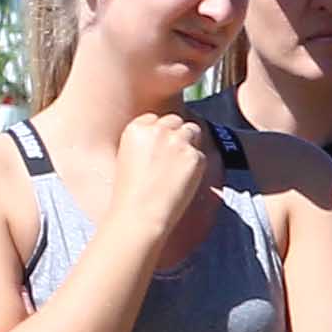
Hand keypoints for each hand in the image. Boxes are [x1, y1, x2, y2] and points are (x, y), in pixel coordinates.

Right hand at [105, 112, 221, 249]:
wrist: (140, 213)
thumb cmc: (130, 192)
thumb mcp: (129, 156)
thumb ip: (146, 142)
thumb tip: (163, 140)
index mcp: (137, 128)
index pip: (156, 118)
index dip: (161, 132)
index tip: (161, 146)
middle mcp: (158, 130)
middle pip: (176, 120)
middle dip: (178, 134)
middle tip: (175, 156)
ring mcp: (179, 141)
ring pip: (193, 131)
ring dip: (191, 144)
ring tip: (181, 167)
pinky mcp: (195, 156)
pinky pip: (202, 154)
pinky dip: (198, 165)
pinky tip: (185, 180)